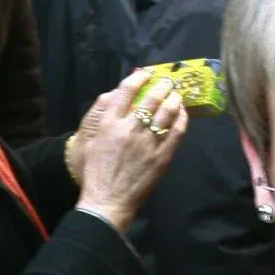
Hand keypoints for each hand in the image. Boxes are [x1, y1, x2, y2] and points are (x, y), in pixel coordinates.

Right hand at [64, 69, 187, 229]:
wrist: (107, 200)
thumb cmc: (96, 173)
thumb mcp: (92, 141)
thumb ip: (104, 117)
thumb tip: (115, 96)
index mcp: (109, 124)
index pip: (126, 91)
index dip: (138, 78)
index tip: (146, 74)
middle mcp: (129, 129)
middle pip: (151, 98)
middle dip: (162, 85)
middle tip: (167, 82)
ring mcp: (147, 143)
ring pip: (166, 112)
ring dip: (174, 99)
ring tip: (176, 95)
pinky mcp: (161, 156)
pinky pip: (177, 132)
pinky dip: (181, 119)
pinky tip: (182, 114)